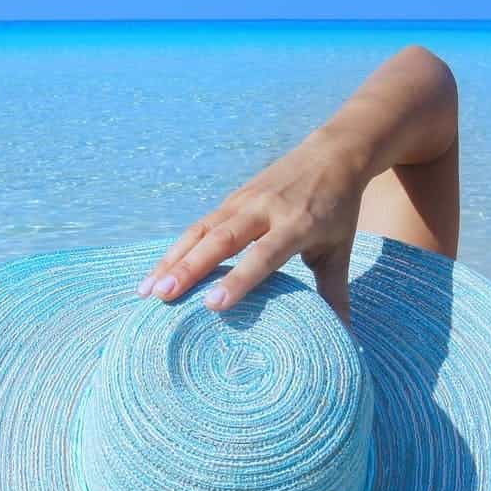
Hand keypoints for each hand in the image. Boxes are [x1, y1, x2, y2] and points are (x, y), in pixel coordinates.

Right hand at [137, 133, 370, 320]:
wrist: (332, 154)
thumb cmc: (337, 209)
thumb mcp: (340, 249)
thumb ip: (335, 292)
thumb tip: (343, 337)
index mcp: (297, 224)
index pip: (264, 255)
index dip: (239, 279)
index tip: (214, 304)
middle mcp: (264, 210)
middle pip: (221, 240)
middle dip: (189, 269)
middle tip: (163, 296)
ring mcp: (242, 201)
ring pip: (201, 231)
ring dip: (172, 260)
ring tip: (147, 291)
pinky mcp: (230, 199)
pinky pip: (198, 226)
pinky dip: (175, 249)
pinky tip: (156, 274)